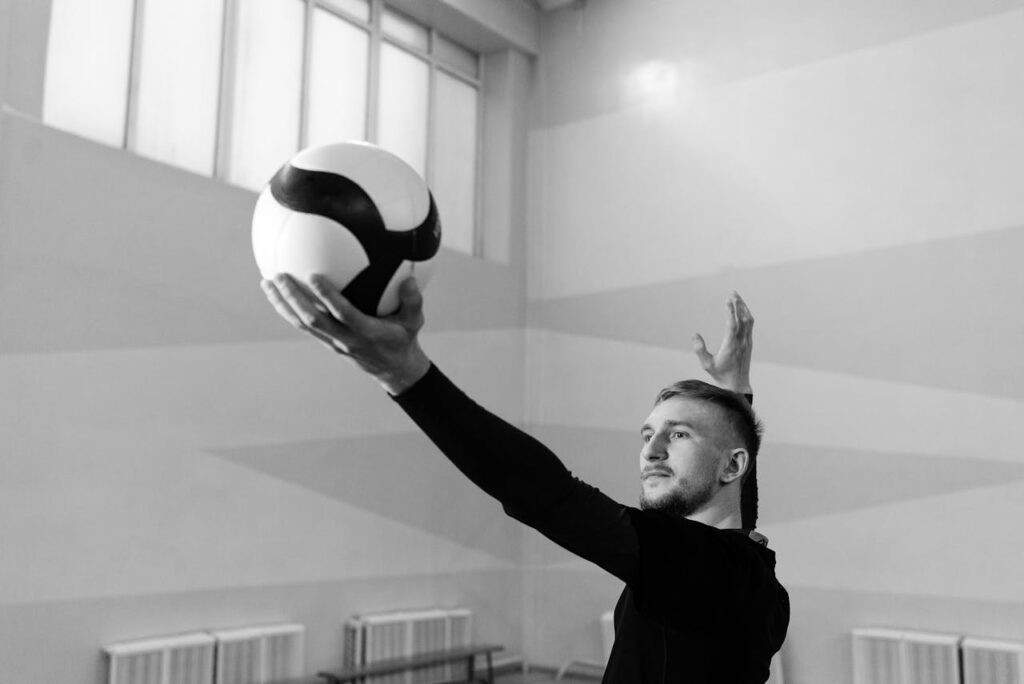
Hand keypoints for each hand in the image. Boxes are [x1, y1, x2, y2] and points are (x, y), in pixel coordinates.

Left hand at [260, 273, 430, 394]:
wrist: (393, 369)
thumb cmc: (404, 338)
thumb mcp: (415, 321)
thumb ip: (413, 301)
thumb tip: (411, 279)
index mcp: (365, 332)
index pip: (343, 313)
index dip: (327, 296)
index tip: (314, 276)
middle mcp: (344, 338)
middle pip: (313, 319)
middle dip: (294, 298)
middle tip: (279, 277)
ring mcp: (332, 341)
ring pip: (302, 323)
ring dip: (282, 304)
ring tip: (266, 283)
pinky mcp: (326, 341)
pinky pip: (303, 325)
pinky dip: (287, 310)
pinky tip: (276, 294)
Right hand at [693, 292, 753, 393]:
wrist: (737, 384)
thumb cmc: (720, 375)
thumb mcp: (706, 364)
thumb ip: (700, 349)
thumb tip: (694, 334)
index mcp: (731, 345)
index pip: (732, 324)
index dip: (731, 311)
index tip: (728, 299)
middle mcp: (741, 342)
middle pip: (742, 319)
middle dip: (738, 304)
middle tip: (733, 293)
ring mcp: (747, 342)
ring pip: (749, 321)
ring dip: (744, 308)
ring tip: (738, 298)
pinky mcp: (749, 343)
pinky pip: (750, 326)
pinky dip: (746, 315)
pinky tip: (742, 311)